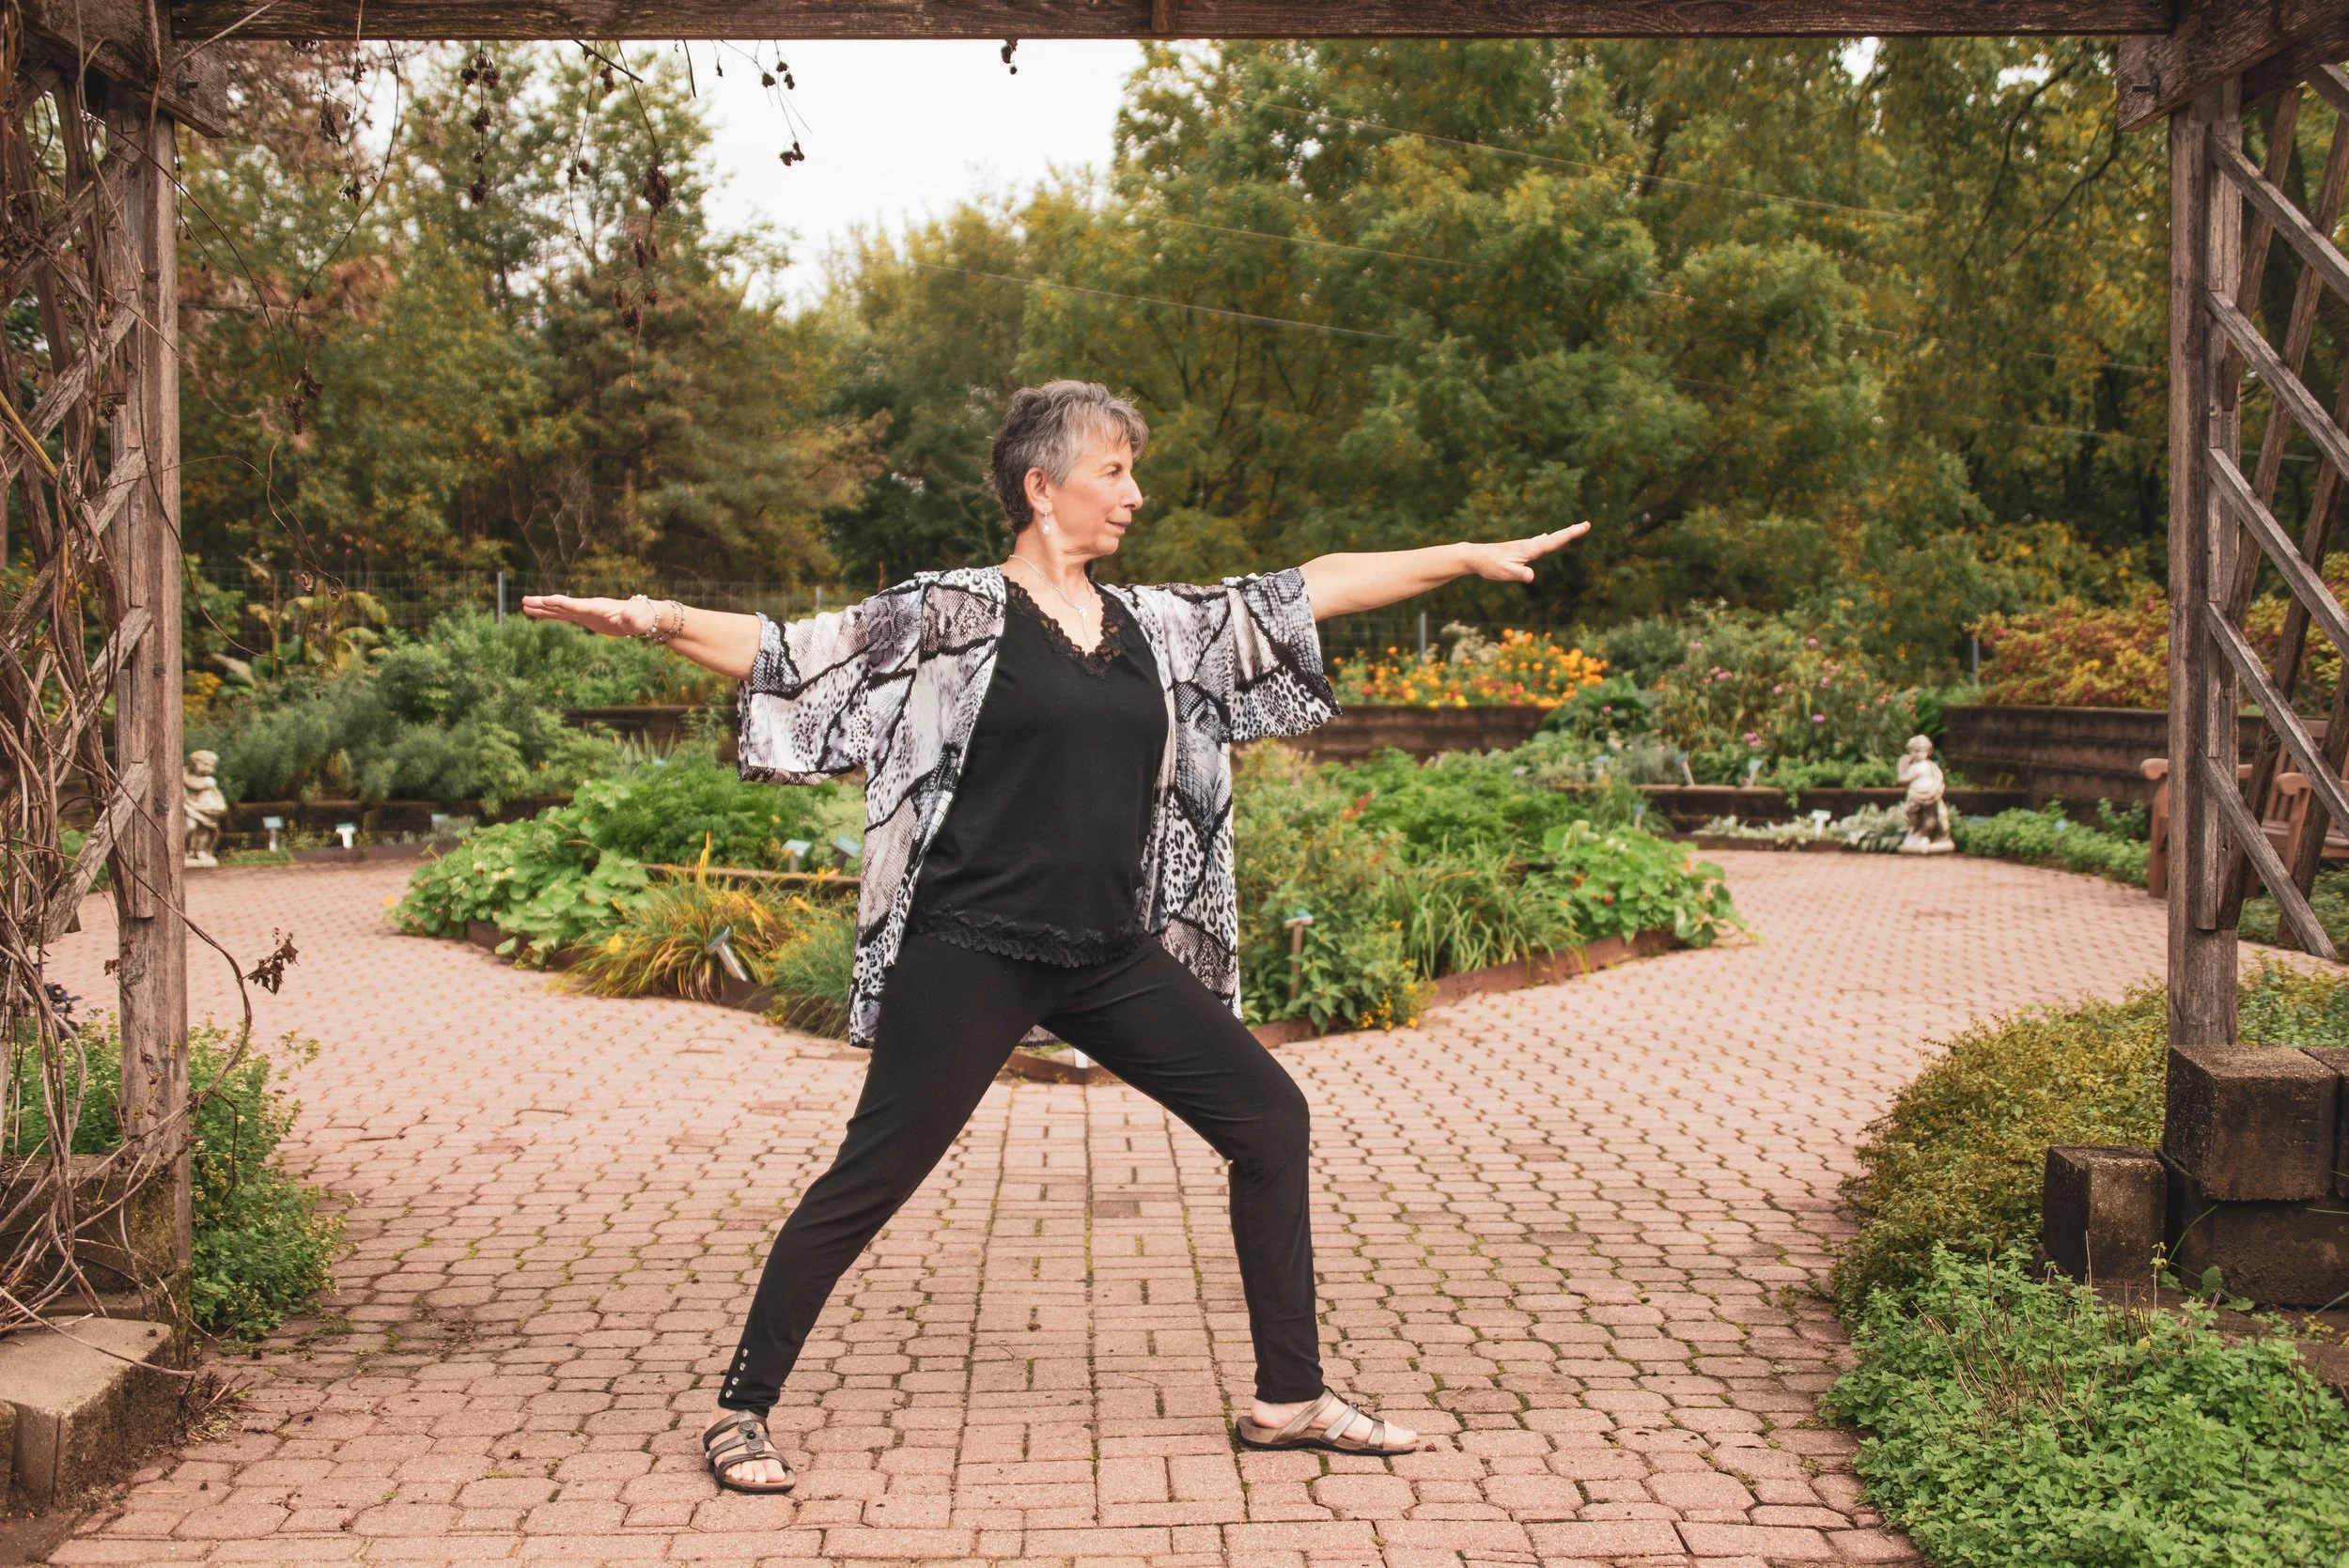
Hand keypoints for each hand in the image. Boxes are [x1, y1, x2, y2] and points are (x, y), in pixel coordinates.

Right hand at [521, 593, 651, 638]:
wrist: (642, 616)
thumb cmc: (640, 618)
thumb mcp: (637, 620)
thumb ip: (631, 619)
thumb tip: (628, 617)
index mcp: (596, 607)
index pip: (575, 605)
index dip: (560, 603)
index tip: (544, 601)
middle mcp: (587, 607)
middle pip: (561, 604)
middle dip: (543, 604)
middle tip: (524, 601)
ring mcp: (585, 611)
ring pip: (559, 610)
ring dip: (542, 609)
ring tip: (524, 607)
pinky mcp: (585, 617)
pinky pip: (564, 615)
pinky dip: (551, 615)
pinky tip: (538, 615)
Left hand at [1459, 523, 1590, 583]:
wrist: (1475, 557)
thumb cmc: (1490, 566)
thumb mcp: (1505, 573)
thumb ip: (1519, 574)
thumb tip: (1531, 576)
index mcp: (1530, 549)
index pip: (1554, 541)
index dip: (1570, 534)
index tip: (1584, 525)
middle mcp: (1529, 545)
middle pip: (1554, 537)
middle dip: (1571, 532)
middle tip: (1586, 525)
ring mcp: (1524, 545)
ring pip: (1547, 538)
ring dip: (1561, 534)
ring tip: (1574, 529)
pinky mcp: (1519, 548)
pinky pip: (1539, 541)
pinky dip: (1548, 538)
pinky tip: (1546, 537)